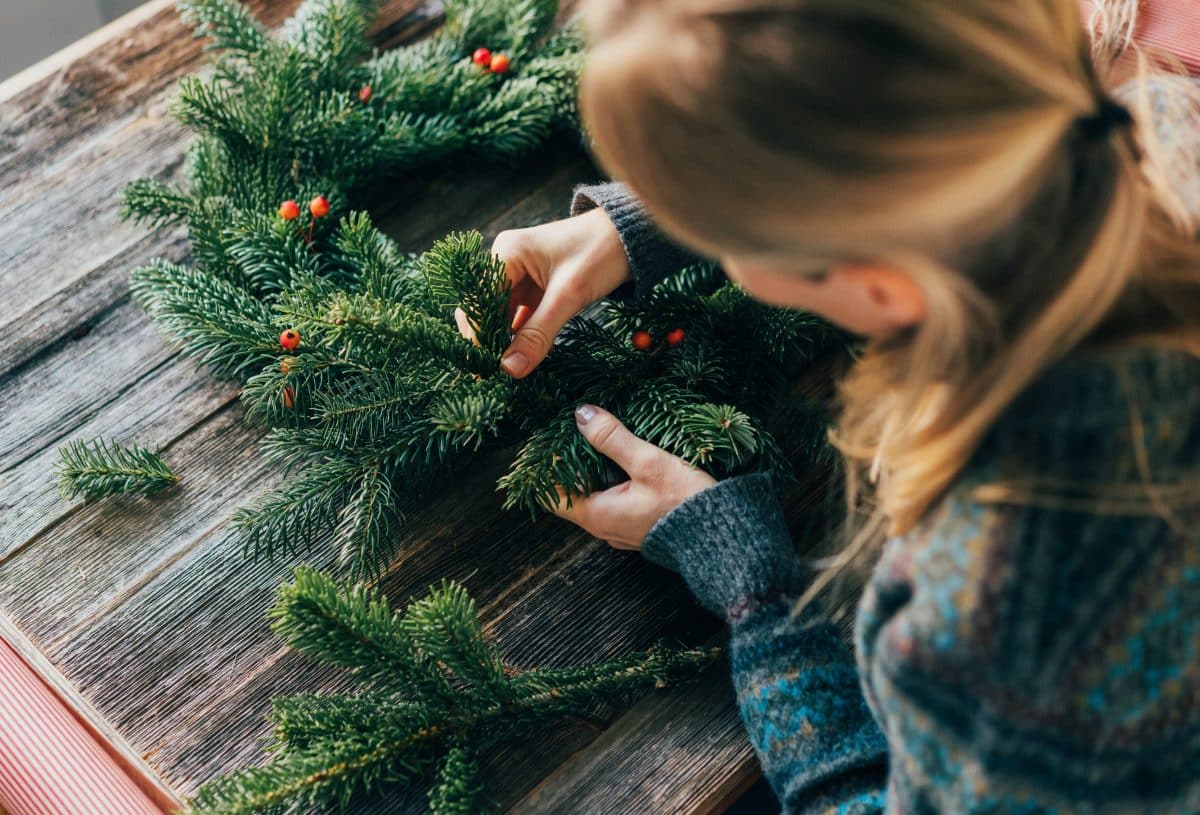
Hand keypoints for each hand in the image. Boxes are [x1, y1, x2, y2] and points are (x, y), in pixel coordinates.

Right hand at [455, 207, 630, 377]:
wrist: (630, 237)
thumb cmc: (601, 252)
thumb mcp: (569, 295)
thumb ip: (539, 333)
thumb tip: (510, 369)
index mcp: (507, 253)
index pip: (479, 301)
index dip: (480, 335)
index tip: (484, 369)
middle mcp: (506, 261)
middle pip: (484, 309)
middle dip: (488, 340)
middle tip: (493, 375)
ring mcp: (519, 276)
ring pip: (500, 316)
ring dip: (504, 341)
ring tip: (507, 373)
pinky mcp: (533, 288)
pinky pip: (518, 317)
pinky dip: (521, 337)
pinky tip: (526, 359)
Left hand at [552, 404, 717, 550]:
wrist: (722, 535)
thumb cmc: (684, 502)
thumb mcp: (647, 462)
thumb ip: (612, 438)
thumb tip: (582, 415)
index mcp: (596, 515)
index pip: (550, 495)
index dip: (542, 469)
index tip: (544, 443)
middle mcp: (603, 527)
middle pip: (570, 495)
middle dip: (567, 467)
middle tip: (569, 433)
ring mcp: (620, 529)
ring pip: (592, 498)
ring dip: (590, 473)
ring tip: (593, 441)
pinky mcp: (638, 526)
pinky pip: (612, 502)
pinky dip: (608, 482)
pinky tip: (620, 461)